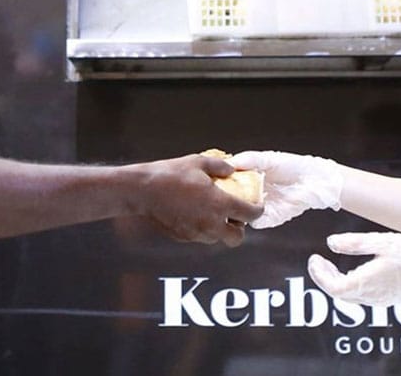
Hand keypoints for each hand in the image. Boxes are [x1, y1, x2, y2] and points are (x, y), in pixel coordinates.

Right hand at [134, 154, 262, 246]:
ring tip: (211, 212)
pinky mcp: (184, 237)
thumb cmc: (171, 174)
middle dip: (239, 228)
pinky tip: (193, 213)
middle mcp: (211, 223)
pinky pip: (200, 236)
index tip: (257, 205)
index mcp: (220, 204)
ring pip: (217, 238)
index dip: (258, 210)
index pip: (250, 214)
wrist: (142, 191)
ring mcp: (197, 233)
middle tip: (233, 215)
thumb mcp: (198, 163)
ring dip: (219, 228)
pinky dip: (202, 228)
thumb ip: (220, 167)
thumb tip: (232, 169)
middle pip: (237, 238)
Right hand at [228, 150, 343, 228]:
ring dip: (238, 214)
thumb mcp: (268, 158)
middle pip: (234, 202)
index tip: (213, 184)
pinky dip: (254, 220)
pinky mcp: (273, 218)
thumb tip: (229, 163)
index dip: (221, 185)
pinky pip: (259, 223)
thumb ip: (248, 159)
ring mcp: (262, 208)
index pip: (229, 184)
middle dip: (227, 202)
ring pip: (243, 215)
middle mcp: (254, 194)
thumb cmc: (294, 166)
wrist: (316, 180)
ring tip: (233, 209)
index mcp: (250, 179)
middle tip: (220, 199)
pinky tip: (251, 213)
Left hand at [307, 232, 400, 305]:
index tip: (313, 259)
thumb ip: (354, 243)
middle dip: (324, 278)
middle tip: (318, 261)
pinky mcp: (388, 299)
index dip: (319, 275)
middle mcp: (372, 296)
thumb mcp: (380, 241)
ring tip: (330, 265)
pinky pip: (361, 297)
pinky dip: (349, 286)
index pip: (333, 288)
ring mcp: (381, 300)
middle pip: (339, 294)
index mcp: (367, 282)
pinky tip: (350, 272)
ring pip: (349, 297)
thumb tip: (331, 243)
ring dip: (336, 282)